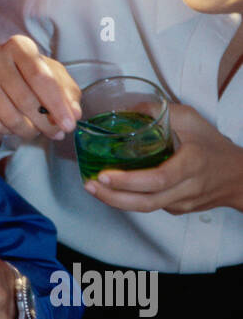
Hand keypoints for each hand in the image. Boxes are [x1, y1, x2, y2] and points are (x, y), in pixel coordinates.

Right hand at [0, 36, 81, 142]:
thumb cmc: (23, 72)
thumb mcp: (49, 72)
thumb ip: (66, 91)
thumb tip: (75, 114)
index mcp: (20, 46)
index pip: (41, 78)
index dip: (57, 104)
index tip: (69, 124)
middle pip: (26, 100)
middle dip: (45, 123)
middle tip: (57, 133)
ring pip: (10, 117)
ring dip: (29, 131)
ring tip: (38, 131)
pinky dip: (10, 131)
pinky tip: (17, 126)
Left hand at [84, 103, 242, 214]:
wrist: (237, 176)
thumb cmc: (212, 145)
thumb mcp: (191, 119)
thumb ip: (160, 112)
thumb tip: (127, 108)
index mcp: (192, 164)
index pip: (159, 178)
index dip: (130, 181)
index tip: (105, 174)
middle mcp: (187, 188)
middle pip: (147, 202)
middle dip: (114, 197)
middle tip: (90, 184)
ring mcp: (182, 203)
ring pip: (146, 208)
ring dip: (116, 200)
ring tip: (93, 187)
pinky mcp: (177, 210)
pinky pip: (150, 206)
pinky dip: (128, 199)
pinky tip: (111, 190)